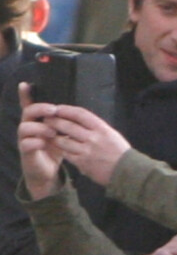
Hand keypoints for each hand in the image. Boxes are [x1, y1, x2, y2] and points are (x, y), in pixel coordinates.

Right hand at [18, 83, 63, 199]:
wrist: (49, 171)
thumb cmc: (56, 148)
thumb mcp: (62, 132)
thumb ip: (64, 121)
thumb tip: (74, 108)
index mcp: (37, 120)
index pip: (29, 105)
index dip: (26, 94)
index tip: (25, 84)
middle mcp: (28, 128)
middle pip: (27, 112)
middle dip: (40, 108)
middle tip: (53, 110)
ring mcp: (24, 140)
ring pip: (24, 127)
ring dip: (40, 127)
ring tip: (53, 132)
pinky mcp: (25, 152)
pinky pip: (26, 144)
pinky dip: (37, 142)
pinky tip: (45, 143)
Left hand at [41, 103, 130, 186]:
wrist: (125, 170)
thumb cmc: (119, 151)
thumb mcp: (111, 134)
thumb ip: (96, 128)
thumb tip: (79, 122)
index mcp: (102, 128)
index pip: (81, 114)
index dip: (67, 110)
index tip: (58, 108)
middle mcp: (93, 138)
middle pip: (69, 126)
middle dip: (55, 121)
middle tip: (46, 118)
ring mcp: (87, 151)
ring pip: (64, 141)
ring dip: (53, 136)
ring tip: (47, 132)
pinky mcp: (82, 163)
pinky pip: (66, 154)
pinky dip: (60, 149)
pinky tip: (56, 146)